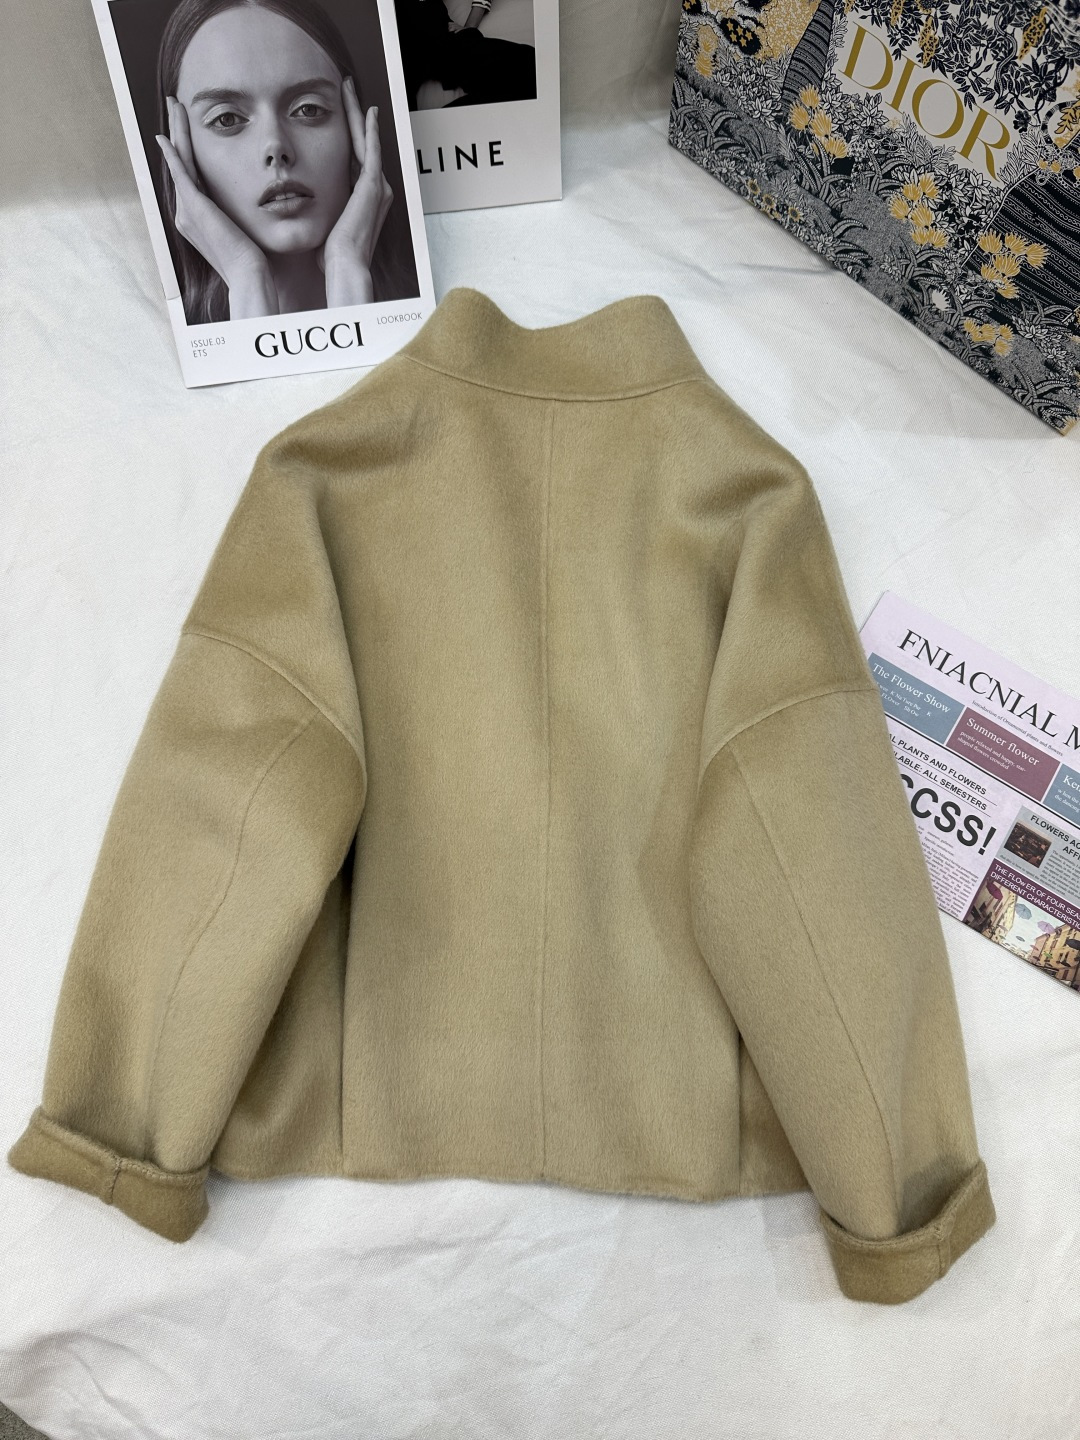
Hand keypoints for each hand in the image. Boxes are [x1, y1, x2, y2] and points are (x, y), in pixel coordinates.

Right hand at [155, 96, 277, 318]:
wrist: (250, 278)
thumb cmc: (256, 263)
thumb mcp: (246, 231)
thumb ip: (242, 215)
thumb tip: (259, 203)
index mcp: (198, 218)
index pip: (191, 174)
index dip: (189, 148)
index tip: (190, 126)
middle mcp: (186, 213)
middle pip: (180, 162)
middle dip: (178, 132)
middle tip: (175, 104)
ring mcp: (187, 210)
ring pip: (179, 160)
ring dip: (176, 131)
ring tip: (174, 105)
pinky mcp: (194, 207)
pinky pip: (180, 173)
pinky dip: (173, 153)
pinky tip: (165, 135)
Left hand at [321, 78, 393, 307]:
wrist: (343, 267)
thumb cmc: (331, 257)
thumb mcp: (324, 228)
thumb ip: (319, 214)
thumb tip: (300, 211)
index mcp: (363, 201)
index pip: (353, 160)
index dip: (347, 137)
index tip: (337, 118)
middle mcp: (375, 192)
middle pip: (362, 145)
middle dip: (354, 118)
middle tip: (347, 91)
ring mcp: (377, 188)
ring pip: (367, 141)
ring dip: (359, 115)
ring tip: (351, 91)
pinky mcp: (374, 186)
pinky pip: (373, 150)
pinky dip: (371, 130)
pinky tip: (367, 111)